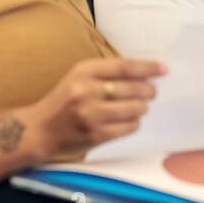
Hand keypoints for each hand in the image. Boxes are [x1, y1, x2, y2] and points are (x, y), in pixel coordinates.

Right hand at [23, 58, 165, 162]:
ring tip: (138, 107)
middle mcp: (87, 91)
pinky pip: (129, 127)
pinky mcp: (96, 135)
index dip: (149, 68)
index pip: (125, 67)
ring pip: (135, 109)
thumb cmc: (64, 100)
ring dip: (142, 108)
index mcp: (84, 71)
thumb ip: (107, 73)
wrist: (39, 130)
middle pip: (134, 88)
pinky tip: (128, 120)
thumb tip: (145, 74)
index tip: (164, 69)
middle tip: (151, 93)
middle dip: (149, 91)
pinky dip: (134, 123)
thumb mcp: (79, 77)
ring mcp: (91, 114)